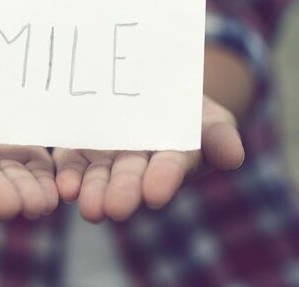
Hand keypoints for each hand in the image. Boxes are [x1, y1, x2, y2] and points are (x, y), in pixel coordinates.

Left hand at [53, 96, 244, 222]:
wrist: (149, 88)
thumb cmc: (186, 108)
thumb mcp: (210, 117)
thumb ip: (220, 137)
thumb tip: (233, 157)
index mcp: (172, 160)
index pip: (169, 170)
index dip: (163, 179)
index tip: (156, 194)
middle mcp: (138, 166)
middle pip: (130, 179)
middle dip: (124, 192)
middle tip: (116, 209)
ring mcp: (107, 159)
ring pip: (98, 177)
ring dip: (93, 192)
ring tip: (89, 208)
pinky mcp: (78, 149)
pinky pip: (72, 165)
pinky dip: (69, 177)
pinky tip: (65, 188)